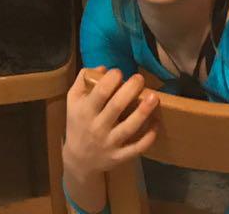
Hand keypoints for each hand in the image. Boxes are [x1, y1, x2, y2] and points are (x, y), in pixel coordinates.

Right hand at [62, 67, 157, 204]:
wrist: (79, 160)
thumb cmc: (77, 123)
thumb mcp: (73, 100)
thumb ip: (83, 80)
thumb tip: (103, 68)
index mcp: (86, 111)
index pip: (100, 92)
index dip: (112, 79)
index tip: (118, 72)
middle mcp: (98, 127)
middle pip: (117, 106)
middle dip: (131, 89)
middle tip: (140, 78)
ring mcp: (110, 144)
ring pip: (129, 127)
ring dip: (143, 111)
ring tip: (154, 97)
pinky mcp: (120, 157)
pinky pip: (136, 148)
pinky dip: (148, 138)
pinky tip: (156, 123)